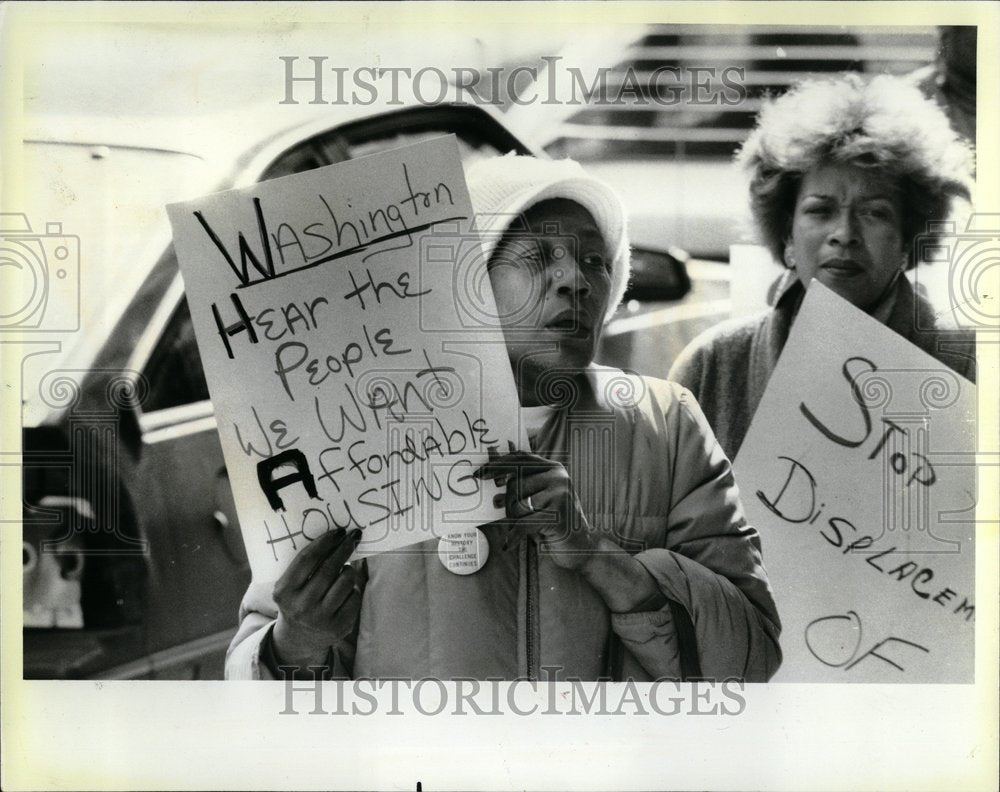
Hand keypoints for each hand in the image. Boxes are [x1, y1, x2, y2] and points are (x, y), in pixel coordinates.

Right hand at [271, 527, 362, 670]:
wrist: (299, 639)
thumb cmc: (297, 600)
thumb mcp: (290, 585)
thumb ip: (304, 565)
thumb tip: (334, 536)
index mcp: (284, 592)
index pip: (307, 559)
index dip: (325, 542)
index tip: (339, 531)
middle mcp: (301, 606)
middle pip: (329, 569)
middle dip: (344, 549)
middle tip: (353, 536)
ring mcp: (321, 619)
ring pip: (345, 581)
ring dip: (348, 570)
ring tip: (344, 569)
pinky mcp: (339, 627)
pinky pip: (354, 597)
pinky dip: (352, 588)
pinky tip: (345, 590)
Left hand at [475, 448, 598, 570]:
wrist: (579, 546)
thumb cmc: (552, 520)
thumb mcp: (537, 497)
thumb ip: (519, 482)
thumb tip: (492, 470)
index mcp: (553, 467)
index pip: (521, 459)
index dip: (498, 464)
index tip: (479, 473)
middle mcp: (559, 476)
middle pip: (515, 484)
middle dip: (507, 503)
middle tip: (507, 514)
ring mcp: (560, 494)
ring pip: (518, 505)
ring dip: (515, 520)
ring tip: (524, 527)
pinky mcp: (559, 514)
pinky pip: (524, 524)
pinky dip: (514, 536)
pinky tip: (508, 544)